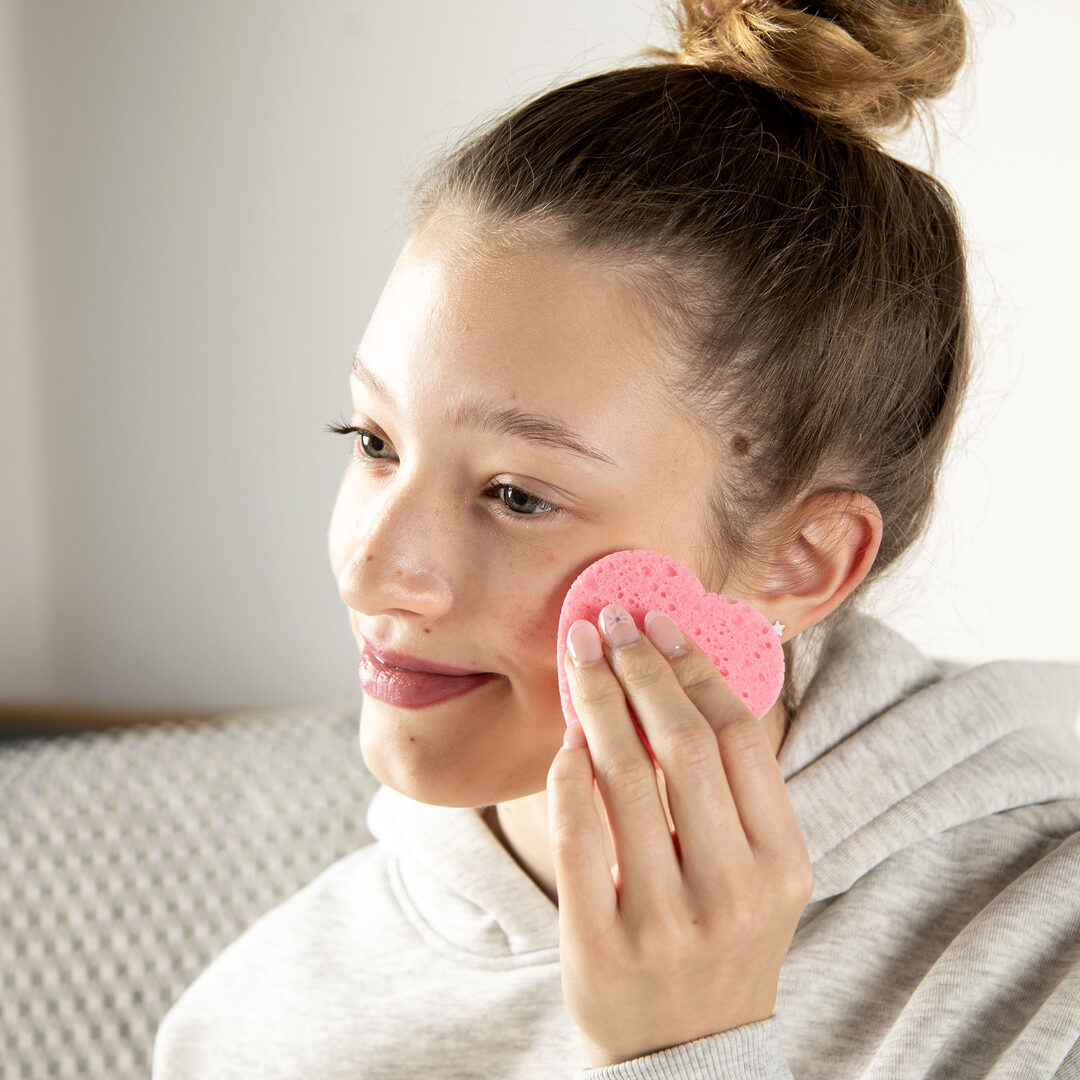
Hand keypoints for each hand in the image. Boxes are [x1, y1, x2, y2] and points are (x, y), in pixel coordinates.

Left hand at [546, 604, 812, 1068]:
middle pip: (682, 744)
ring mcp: (665, 921)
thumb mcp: (758, 878)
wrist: (685, 1057)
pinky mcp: (600, 944)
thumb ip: (733, 793)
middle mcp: (732, 892)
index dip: (696, 667)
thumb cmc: (721, 944)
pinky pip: (576, 832)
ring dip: (598, 700)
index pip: (739, 738)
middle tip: (612, 621)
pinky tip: (564, 735)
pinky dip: (567, 771)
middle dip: (642, 668)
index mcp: (783, 867)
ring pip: (624, 777)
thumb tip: (686, 675)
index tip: (663, 622)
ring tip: (581, 655)